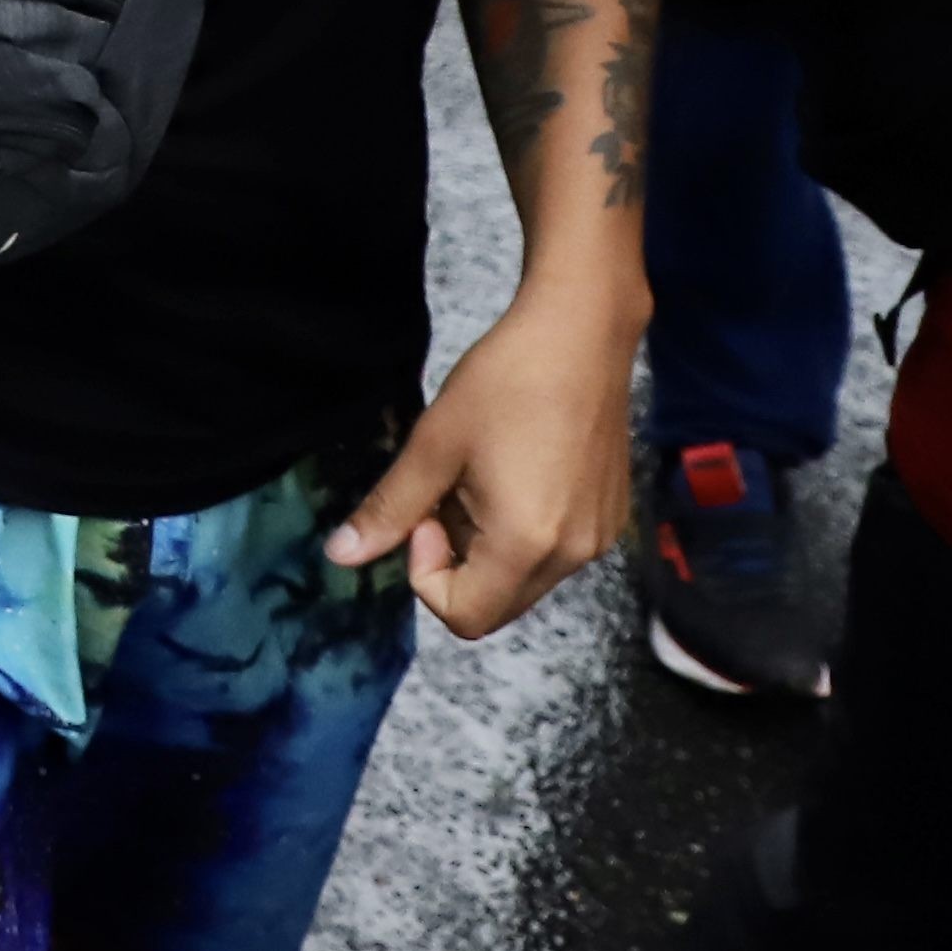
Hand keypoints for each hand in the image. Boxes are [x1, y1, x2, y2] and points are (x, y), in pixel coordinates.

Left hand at [327, 284, 635, 638]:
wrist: (581, 334)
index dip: (425, 575)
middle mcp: (573, 556)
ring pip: (522, 579)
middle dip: (454, 564)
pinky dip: (521, 532)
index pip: (464, 616)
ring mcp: (599, 539)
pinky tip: (514, 472)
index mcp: (527, 546)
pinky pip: (552, 553)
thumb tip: (341, 557)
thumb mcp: (432, 446)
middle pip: (496, 605)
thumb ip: (389, 510)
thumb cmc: (503, 382)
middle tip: (445, 496)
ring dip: (486, 547)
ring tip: (480, 478)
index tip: (424, 513)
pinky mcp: (610, 519)